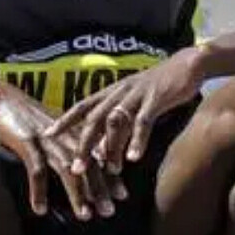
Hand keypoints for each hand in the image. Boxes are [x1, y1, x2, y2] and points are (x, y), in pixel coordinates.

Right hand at [0, 79, 124, 221]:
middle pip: (87, 164)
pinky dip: (39, 191)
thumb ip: (71, 146)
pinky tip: (40, 209)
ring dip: (77, 193)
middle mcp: (65, 136)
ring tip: (85, 215)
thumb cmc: (30, 119)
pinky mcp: (27, 141)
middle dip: (100, 189)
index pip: (98, 156)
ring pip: (67, 169)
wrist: (4, 98)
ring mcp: (47, 139)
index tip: (123, 195)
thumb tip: (84, 171)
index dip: (111, 175)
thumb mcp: (55, 131)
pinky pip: (36, 169)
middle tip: (110, 211)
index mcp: (74, 134)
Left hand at [45, 47, 204, 177]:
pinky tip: (135, 157)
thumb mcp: (134, 103)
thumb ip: (118, 123)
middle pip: (94, 119)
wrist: (187, 64)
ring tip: (109, 170)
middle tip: (75, 169)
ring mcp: (137, 95)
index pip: (82, 106)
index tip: (47, 135)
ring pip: (116, 122)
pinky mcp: (156, 98)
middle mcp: (119, 92)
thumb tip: (102, 150)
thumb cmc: (159, 86)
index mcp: (112, 92)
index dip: (64, 120)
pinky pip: (144, 121)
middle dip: (83, 144)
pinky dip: (138, 139)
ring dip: (110, 147)